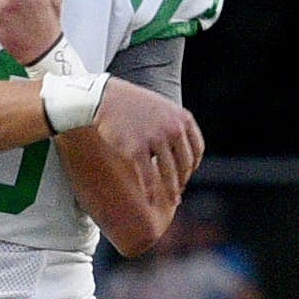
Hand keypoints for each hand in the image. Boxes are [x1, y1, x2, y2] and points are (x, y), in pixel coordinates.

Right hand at [89, 78, 203, 203]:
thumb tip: (180, 146)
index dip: (193, 165)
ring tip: (172, 200)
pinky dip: (151, 190)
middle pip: (184, 163)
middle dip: (183, 180)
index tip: (186, 174)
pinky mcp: (136, 149)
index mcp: (182, 118)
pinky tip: (150, 199)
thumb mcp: (160, 107)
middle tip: (178, 191)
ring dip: (172, 189)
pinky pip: (147, 175)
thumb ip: (173, 123)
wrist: (102, 98)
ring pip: (169, 172)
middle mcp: (173, 128)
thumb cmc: (129, 103)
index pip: (197, 149)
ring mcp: (155, 139)